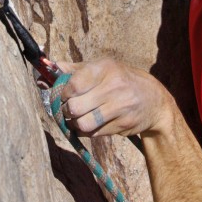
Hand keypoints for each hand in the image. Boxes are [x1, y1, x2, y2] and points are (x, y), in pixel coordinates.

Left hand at [57, 58, 174, 137]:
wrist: (154, 100)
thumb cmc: (121, 80)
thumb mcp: (101, 68)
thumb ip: (74, 69)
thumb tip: (47, 69)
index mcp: (105, 68)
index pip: (74, 84)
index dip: (63, 93)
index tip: (64, 95)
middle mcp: (114, 86)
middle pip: (75, 107)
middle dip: (67, 111)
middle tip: (71, 108)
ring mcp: (120, 107)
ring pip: (83, 124)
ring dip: (76, 124)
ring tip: (78, 118)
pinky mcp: (123, 125)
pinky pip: (94, 134)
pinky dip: (88, 131)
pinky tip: (92, 123)